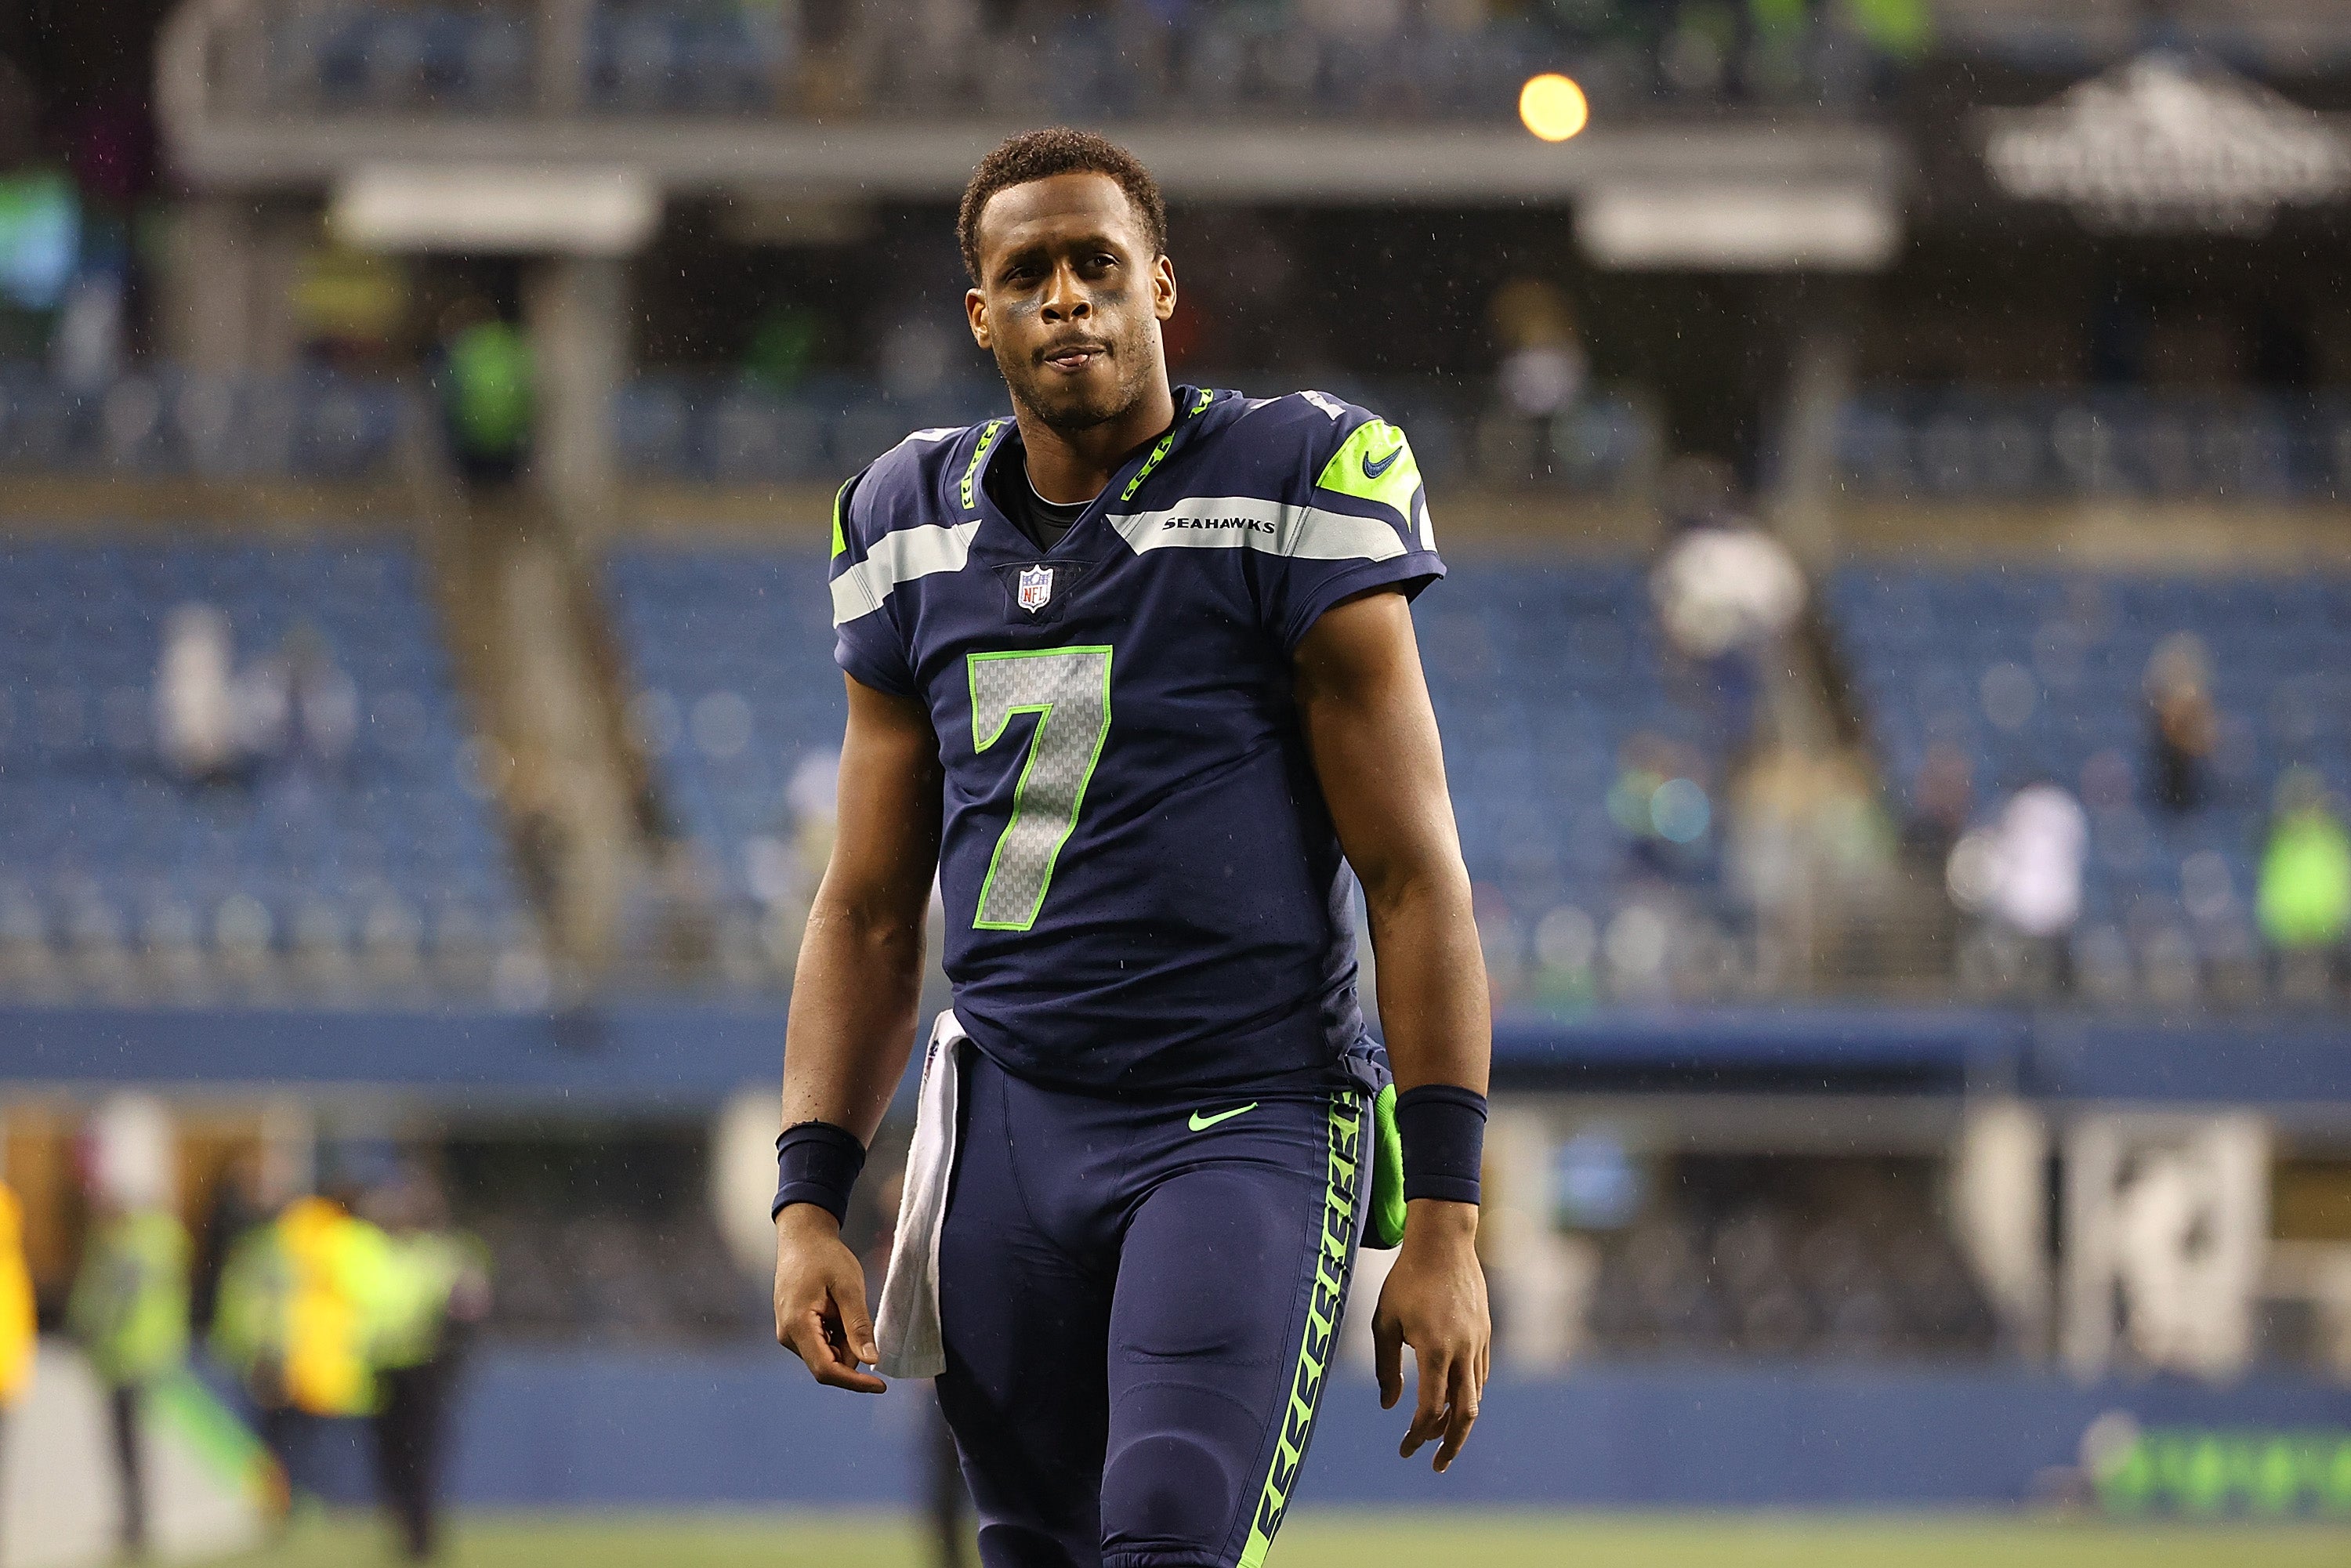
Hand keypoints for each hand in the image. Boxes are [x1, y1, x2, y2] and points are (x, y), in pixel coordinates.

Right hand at [773, 1204, 884, 1392]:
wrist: (802, 1237)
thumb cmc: (825, 1257)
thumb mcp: (848, 1287)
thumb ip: (858, 1326)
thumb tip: (871, 1361)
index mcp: (797, 1326)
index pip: (826, 1370)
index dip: (855, 1382)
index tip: (881, 1386)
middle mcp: (788, 1336)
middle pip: (827, 1364)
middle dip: (851, 1351)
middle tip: (859, 1314)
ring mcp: (788, 1333)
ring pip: (826, 1355)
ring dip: (844, 1340)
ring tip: (843, 1304)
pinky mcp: (793, 1329)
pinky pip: (820, 1344)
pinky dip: (836, 1334)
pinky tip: (837, 1308)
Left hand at [1370, 1198, 1488, 1471]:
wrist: (1444, 1242)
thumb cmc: (1406, 1280)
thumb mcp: (1384, 1322)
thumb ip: (1386, 1368)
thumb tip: (1389, 1406)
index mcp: (1435, 1350)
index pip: (1430, 1409)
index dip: (1417, 1435)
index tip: (1404, 1449)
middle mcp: (1463, 1351)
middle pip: (1465, 1414)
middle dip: (1451, 1445)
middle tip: (1435, 1464)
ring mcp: (1479, 1343)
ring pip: (1475, 1396)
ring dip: (1458, 1421)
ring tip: (1438, 1435)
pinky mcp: (1485, 1334)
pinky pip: (1479, 1376)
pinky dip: (1466, 1395)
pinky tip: (1451, 1401)